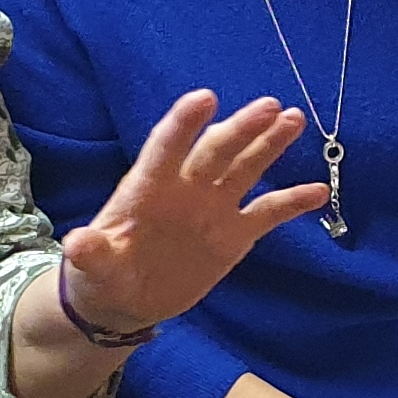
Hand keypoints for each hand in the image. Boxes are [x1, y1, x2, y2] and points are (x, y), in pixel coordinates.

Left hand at [56, 91, 323, 336]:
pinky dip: (293, 202)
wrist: (126, 299)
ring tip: (293, 120)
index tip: (205, 98)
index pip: (166, 148)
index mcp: (147, 189)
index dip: (184, 124)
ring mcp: (213, 208)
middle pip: (216, 151)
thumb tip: (78, 242)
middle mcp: (185, 189)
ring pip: (245, 168)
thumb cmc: (102, 273)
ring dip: (269, 144)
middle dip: (241, 128)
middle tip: (270, 107)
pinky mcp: (234, 233)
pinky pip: (268, 212)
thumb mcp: (92, 267)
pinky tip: (319, 190)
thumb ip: (92, 253)